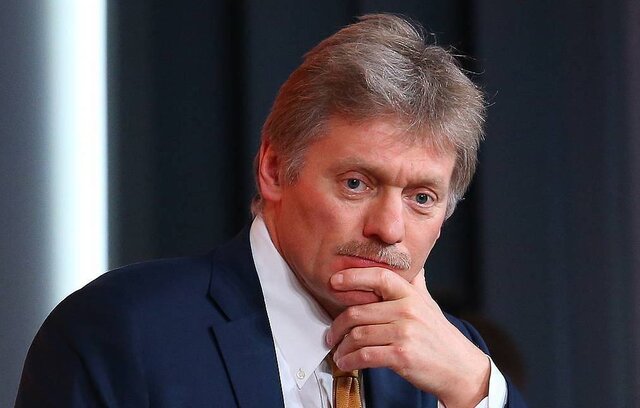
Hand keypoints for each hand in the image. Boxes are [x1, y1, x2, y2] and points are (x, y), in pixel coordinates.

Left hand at [326, 267, 489, 407]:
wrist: (460, 369)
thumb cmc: (440, 336)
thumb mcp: (428, 304)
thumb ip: (415, 284)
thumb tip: (411, 263)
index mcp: (411, 295)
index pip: (378, 276)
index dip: (353, 276)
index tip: (334, 282)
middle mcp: (407, 310)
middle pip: (358, 311)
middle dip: (337, 326)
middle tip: (331, 335)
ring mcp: (405, 333)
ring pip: (358, 335)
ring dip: (342, 347)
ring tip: (338, 352)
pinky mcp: (401, 355)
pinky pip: (365, 355)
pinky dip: (350, 360)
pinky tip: (346, 362)